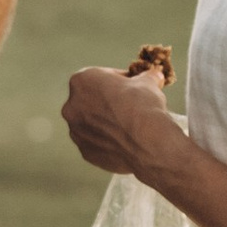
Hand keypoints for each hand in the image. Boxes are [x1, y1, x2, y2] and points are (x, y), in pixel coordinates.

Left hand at [62, 62, 178, 178]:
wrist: (147, 141)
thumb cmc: (143, 105)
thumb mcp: (148, 82)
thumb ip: (146, 77)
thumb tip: (155, 75)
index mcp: (82, 80)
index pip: (101, 76)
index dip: (120, 80)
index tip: (133, 86)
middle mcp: (72, 105)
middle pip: (92, 100)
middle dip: (109, 103)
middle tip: (131, 107)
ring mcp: (76, 131)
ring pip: (92, 123)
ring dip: (107, 123)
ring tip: (130, 127)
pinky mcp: (85, 151)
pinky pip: (97, 143)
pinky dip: (108, 142)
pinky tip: (126, 142)